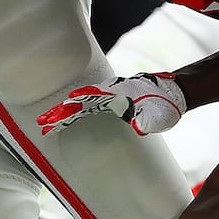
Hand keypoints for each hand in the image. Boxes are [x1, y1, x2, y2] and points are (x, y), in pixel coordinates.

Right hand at [37, 72, 186, 135]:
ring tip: (49, 123)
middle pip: (79, 101)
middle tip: (43, 123)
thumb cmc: (166, 104)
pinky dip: (78, 110)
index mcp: (116, 95)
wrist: (175, 92)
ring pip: (83, 102)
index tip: (54, 117)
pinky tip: (70, 117)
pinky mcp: (115, 99)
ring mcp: (111, 95)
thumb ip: (147, 122)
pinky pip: (91, 104)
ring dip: (66, 112)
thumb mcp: (158, 117)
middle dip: (60, 112)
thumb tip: (138, 127)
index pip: (86, 102)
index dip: (69, 110)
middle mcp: (110, 92)